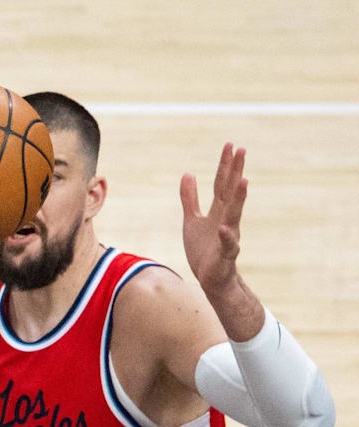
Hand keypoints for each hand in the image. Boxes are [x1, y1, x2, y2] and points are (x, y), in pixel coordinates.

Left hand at [180, 143, 248, 294]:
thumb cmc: (203, 248)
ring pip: (235, 215)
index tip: (230, 145)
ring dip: (239, 199)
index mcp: (218, 210)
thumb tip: (188, 174)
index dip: (225, 165)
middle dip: (236, 171)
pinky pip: (228, 245)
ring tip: (243, 181)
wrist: (210, 277)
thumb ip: (190, 198)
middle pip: (231, 192)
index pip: (221, 183)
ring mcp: (228, 236)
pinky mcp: (225, 254)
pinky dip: (227, 237)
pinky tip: (224, 228)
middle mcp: (226, 219)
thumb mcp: (192, 219)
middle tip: (242, 150)